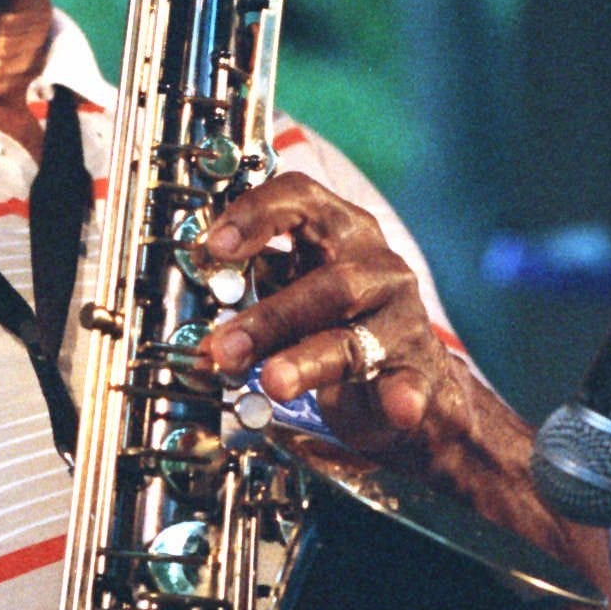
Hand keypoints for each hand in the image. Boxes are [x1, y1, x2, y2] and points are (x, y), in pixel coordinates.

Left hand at [197, 171, 464, 457]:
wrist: (404, 382)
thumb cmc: (335, 324)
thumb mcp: (290, 293)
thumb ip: (249, 293)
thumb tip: (193, 317)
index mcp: (340, 233)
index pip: (301, 199)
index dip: (256, 216)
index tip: (214, 247)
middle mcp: (377, 268)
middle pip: (328, 284)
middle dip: (270, 317)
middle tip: (224, 348)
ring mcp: (401, 320)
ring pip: (354, 339)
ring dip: (307, 360)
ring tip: (273, 382)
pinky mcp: (417, 371)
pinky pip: (408, 385)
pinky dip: (402, 397)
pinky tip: (399, 410)